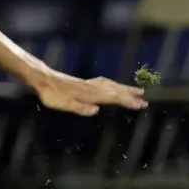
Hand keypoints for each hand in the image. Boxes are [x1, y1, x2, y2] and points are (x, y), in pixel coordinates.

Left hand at [29, 69, 146, 116]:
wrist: (43, 79)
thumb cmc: (51, 95)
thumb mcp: (62, 104)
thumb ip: (79, 107)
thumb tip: (96, 110)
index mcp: (89, 94)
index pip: (112, 98)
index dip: (126, 101)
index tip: (141, 105)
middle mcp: (92, 87)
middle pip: (115, 91)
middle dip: (130, 96)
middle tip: (145, 100)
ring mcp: (89, 84)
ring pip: (111, 85)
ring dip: (125, 88)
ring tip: (139, 91)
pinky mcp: (85, 82)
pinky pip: (105, 82)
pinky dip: (114, 84)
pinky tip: (114, 85)